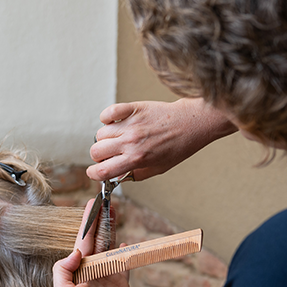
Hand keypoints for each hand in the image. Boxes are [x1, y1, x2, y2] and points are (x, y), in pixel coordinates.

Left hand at [53, 200, 131, 286]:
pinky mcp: (122, 276)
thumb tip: (75, 251)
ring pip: (110, 242)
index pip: (82, 239)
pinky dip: (124, 247)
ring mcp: (107, 269)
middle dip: (100, 219)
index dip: (87, 221)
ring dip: (112, 227)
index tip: (91, 204)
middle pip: (97, 236)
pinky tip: (123, 237)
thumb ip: (63, 269)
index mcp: (77, 266)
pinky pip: (124, 258)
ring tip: (114, 210)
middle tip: (104, 201)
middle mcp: (92, 265)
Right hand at [87, 98, 236, 181]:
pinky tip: (115, 122)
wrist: (192, 123)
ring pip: (100, 134)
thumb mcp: (158, 168)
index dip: (94, 173)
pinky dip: (107, 118)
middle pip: (95, 151)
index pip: (102, 170)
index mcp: (137, 159)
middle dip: (99, 156)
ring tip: (118, 137)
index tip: (96, 172)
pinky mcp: (133, 110)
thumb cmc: (178, 146)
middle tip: (109, 154)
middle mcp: (131, 142)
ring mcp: (130, 124)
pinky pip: (107, 113)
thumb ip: (135, 174)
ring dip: (105, 138)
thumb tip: (116, 177)